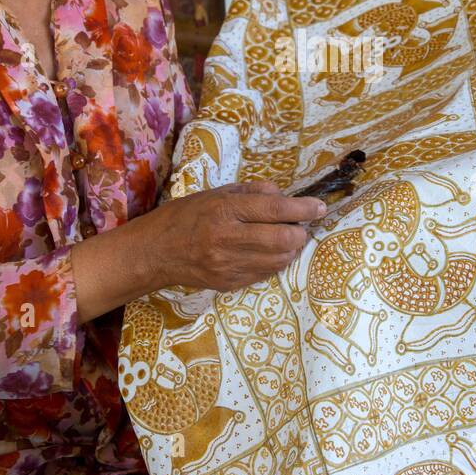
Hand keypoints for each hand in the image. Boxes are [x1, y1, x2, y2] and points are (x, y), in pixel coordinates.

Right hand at [145, 181, 326, 290]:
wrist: (156, 252)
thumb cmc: (186, 216)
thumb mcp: (216, 193)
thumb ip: (252, 192)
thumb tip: (284, 196)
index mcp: (224, 210)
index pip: (275, 210)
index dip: (303, 209)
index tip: (319, 207)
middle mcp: (227, 239)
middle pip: (282, 239)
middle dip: (300, 232)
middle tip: (300, 225)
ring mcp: (228, 265)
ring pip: (279, 260)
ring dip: (290, 249)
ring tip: (285, 238)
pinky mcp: (229, 283)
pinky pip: (265, 274)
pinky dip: (275, 262)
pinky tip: (268, 252)